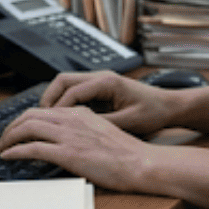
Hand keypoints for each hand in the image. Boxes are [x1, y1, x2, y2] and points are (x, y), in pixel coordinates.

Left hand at [0, 104, 151, 190]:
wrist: (139, 162)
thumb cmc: (127, 153)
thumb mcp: (103, 131)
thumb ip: (83, 130)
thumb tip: (67, 140)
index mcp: (81, 113)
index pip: (44, 110)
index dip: (26, 120)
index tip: (18, 130)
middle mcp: (72, 120)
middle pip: (30, 115)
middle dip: (12, 127)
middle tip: (5, 139)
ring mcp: (69, 135)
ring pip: (27, 128)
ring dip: (9, 138)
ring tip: (2, 147)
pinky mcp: (67, 153)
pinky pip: (32, 148)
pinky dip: (15, 151)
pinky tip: (8, 156)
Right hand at [38, 71, 182, 137]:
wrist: (170, 106)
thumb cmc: (154, 112)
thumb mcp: (129, 122)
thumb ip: (103, 125)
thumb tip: (79, 131)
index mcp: (107, 82)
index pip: (71, 91)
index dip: (56, 109)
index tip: (47, 125)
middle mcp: (101, 77)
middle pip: (62, 81)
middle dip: (48, 100)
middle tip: (38, 120)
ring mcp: (100, 81)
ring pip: (66, 84)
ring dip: (54, 101)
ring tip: (46, 121)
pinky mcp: (101, 89)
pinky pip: (75, 92)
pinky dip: (64, 103)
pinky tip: (62, 120)